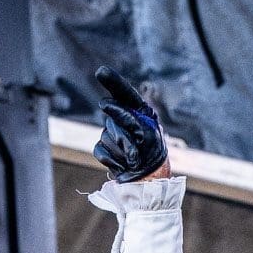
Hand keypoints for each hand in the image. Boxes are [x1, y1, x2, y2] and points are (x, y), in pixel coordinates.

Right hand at [92, 66, 168, 182]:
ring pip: (106, 136)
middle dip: (125, 133)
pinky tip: (124, 165)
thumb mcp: (148, 133)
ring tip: (135, 160)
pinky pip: (100, 150)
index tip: (101, 72)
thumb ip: (128, 118)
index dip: (112, 81)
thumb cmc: (152, 154)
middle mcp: (122, 118)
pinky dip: (113, 160)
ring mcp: (111, 133)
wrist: (148, 180)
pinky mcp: (104, 149)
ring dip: (123, 151)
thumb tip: (104, 105)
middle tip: (138, 149)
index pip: (123, 93)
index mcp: (137, 111)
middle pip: (113, 116)